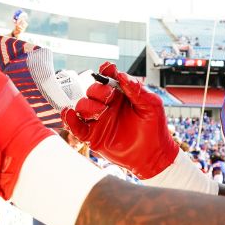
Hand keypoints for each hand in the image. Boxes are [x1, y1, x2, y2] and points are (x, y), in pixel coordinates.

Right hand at [60, 62, 177, 178]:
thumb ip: (136, 89)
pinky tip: (69, 115)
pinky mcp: (93, 135)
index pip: (108, 78)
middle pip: (92, 90)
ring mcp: (99, 120)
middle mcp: (107, 105)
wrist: (153, 155)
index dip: (106, 72)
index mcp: (121, 94)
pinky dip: (70, 120)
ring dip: (88, 106)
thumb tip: (121, 75)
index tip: (107, 70)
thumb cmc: (155, 128)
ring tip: (101, 112)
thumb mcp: (151, 105)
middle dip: (98, 91)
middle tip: (110, 98)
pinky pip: (76, 127)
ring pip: (82, 106)